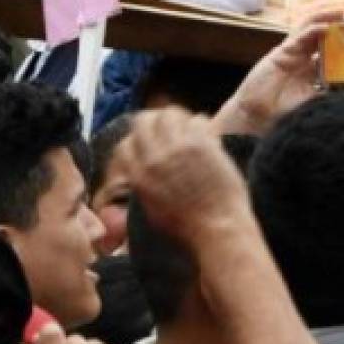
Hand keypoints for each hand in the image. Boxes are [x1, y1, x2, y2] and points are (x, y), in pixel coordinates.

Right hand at [113, 108, 252, 246]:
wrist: (217, 229)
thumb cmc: (190, 228)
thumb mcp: (153, 211)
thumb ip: (145, 187)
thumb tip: (146, 174)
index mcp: (139, 177)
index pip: (125, 144)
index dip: (138, 139)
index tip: (150, 139)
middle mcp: (154, 159)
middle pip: (144, 121)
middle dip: (155, 120)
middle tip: (171, 125)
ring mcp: (178, 149)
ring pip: (169, 114)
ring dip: (180, 118)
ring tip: (190, 126)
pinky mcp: (202, 144)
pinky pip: (197, 120)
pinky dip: (202, 124)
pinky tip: (209, 134)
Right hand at [213, 10, 342, 135]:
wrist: (256, 115)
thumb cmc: (282, 111)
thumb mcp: (314, 104)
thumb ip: (330, 97)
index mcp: (312, 72)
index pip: (333, 55)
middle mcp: (304, 59)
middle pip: (324, 38)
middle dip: (339, 29)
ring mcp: (293, 54)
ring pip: (311, 31)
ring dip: (326, 20)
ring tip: (342, 13)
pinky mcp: (282, 52)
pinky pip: (299, 36)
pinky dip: (312, 29)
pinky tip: (325, 26)